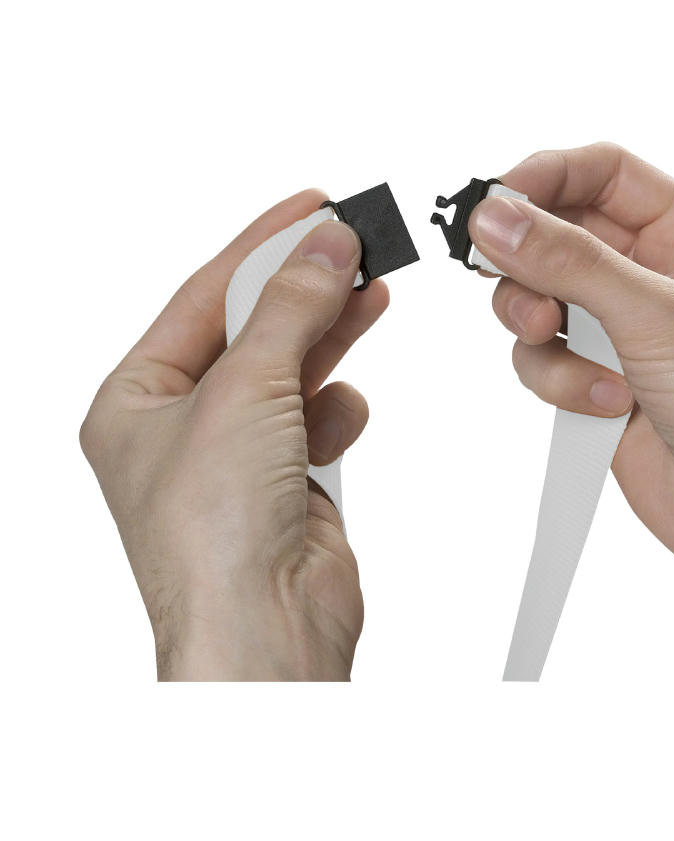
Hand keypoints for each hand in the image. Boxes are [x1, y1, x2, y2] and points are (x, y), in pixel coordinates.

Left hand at [80, 190, 388, 679]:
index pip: (203, 297)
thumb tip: (324, 246)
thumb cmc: (214, 538)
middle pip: (251, 328)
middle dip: (302, 285)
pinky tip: (344, 412)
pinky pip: (317, 419)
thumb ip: (289, 309)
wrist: (266, 633)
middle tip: (353, 240)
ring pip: (290, 369)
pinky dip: (336, 409)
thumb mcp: (244, 393)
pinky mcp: (286, 482)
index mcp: (137, 400)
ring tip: (371, 291)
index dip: (259, 246)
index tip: (311, 207)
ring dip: (329, 335)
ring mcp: (236, 456)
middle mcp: (182, 427)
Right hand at [470, 143, 673, 679]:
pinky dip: (560, 380)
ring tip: (571, 357)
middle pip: (557, 235)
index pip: (601, 174)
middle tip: (525, 296)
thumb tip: (496, 218)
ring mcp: (623, 330)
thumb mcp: (659, 317)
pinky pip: (543, 358)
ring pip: (538, 299)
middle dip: (531, 267)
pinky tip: (605, 404)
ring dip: (540, 330)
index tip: (493, 206)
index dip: (544, 180)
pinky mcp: (597, 379)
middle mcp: (654, 275)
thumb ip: (570, 262)